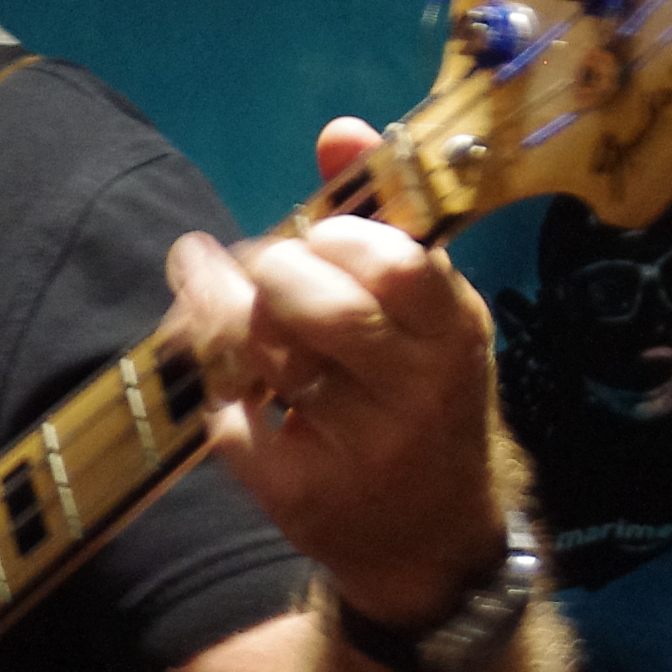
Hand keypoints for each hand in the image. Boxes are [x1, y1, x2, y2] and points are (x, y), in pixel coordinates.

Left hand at [166, 119, 509, 626]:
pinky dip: (216, 385)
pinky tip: (227, 378)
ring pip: (263, 353)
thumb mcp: (424, 313)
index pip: (393, 264)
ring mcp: (359, 451)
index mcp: (456, 336)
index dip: (334, 239)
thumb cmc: (419, 398)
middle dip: (271, 274)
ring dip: (222, 314)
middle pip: (317, 306)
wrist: (429, 539)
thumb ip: (380, 219)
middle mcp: (418, 396)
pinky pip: (226, 413)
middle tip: (264, 275)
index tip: (317, 242)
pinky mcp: (300, 495)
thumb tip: (340, 132)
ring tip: (222, 305)